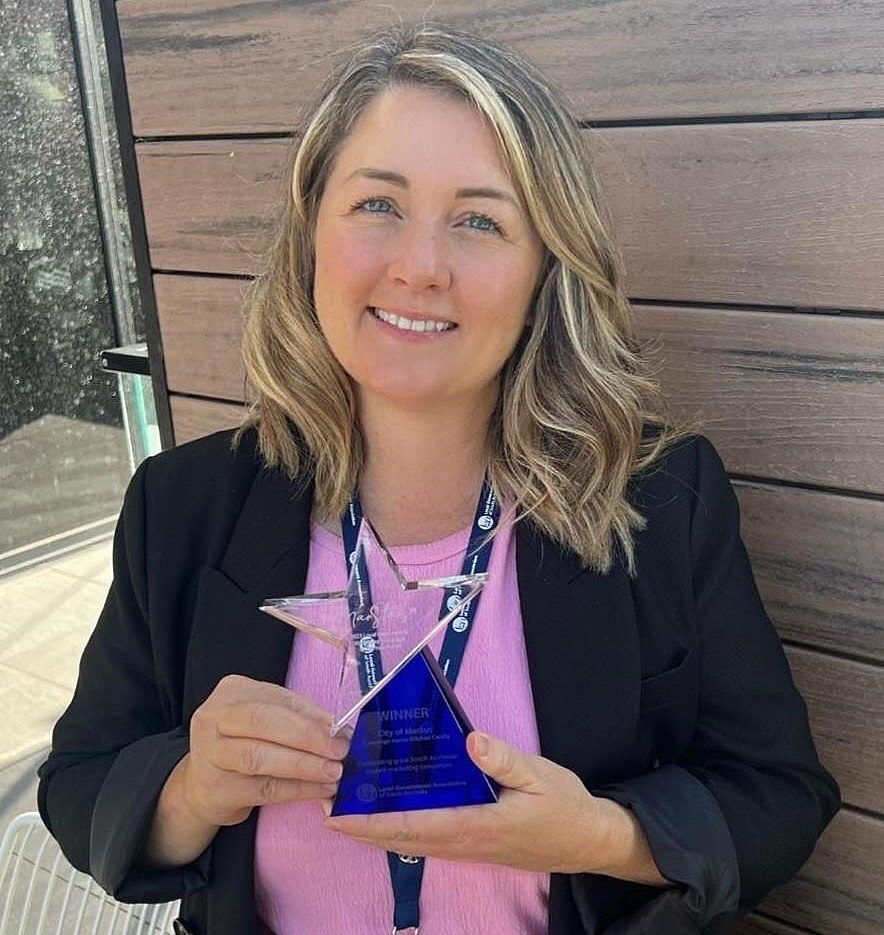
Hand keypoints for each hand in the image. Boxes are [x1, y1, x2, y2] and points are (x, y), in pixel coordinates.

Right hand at [180, 674, 349, 827]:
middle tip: (339, 750)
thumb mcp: (264, 722)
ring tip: (334, 772)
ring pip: (261, 757)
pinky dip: (296, 789)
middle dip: (308, 736)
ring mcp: (210, 753)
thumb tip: (340, 730)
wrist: (200, 785)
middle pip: (264, 722)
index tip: (342, 729)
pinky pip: (263, 788)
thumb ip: (297, 720)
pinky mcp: (216, 788)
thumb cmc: (242, 744)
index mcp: (233, 691)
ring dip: (304, 765)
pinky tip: (319, 790)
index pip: (279, 699)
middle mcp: (215, 718)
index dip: (313, 715)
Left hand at [325, 731, 659, 879]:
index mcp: (476, 824)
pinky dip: (399, 830)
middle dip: (361, 827)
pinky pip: (425, 840)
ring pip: (410, 842)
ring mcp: (466, 847)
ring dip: (376, 830)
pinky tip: (389, 812)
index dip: (371, 822)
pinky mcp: (472, 844)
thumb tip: (470, 739)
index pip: (413, 825)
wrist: (586, 840)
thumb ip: (504, 759)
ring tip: (347, 808)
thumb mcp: (540, 775)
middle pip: (401, 838)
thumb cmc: (563, 807)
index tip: (337, 814)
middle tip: (327, 806)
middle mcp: (464, 841)